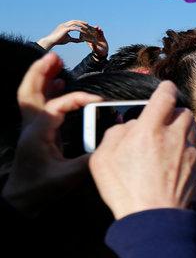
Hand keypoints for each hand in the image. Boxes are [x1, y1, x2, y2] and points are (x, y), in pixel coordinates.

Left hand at [2, 53, 99, 215]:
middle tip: (55, 57)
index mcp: (38, 132)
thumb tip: (111, 144)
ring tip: (56, 65)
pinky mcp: (35, 134)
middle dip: (41, 71)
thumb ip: (91, 159)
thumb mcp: (69, 176)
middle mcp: (30, 127)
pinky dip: (45, 91)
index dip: (78, 99)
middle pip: (29, 90)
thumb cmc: (41, 189)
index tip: (99, 101)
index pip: (58, 105)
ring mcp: (30, 129)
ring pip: (30, 95)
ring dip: (41, 78)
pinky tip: (57, 87)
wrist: (21, 201)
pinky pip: (37, 105)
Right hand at [36, 19, 89, 49]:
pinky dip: (80, 29)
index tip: (85, 24)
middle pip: (75, 21)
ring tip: (87, 28)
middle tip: (88, 24)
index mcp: (64, 26)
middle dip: (81, 22)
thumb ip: (75, 39)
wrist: (51, 41)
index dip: (79, 22)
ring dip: (82, 25)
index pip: (73, 22)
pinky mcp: (65, 29)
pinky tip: (84, 32)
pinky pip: (74, 28)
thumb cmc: (59, 41)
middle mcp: (64, 24)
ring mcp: (64, 26)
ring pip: (75, 23)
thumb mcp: (68, 40)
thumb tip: (81, 41)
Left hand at [79, 24, 108, 59]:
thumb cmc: (98, 52)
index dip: (85, 31)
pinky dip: (100, 30)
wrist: (104, 52)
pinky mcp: (101, 37)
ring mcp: (97, 37)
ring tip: (97, 27)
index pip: (85, 35)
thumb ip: (94, 46)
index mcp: (89, 40)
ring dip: (96, 28)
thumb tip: (92, 43)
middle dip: (91, 28)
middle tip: (92, 27)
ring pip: (95, 31)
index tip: (87, 29)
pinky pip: (100, 32)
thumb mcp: (96, 49)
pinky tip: (101, 30)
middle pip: (90, 31)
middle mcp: (92, 38)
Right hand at [89, 81, 195, 218]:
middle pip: (183, 111)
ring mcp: (190, 152)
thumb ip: (117, 133)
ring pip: (193, 128)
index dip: (165, 88)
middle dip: (174, 112)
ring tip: (169, 139)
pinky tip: (176, 157)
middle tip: (161, 121)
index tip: (165, 88)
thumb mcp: (103, 157)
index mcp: (150, 129)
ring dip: (183, 128)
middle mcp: (175, 136)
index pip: (165, 96)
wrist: (153, 217)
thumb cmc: (124, 189)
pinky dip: (188, 146)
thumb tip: (130, 125)